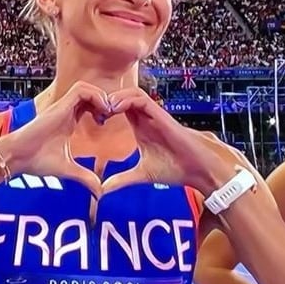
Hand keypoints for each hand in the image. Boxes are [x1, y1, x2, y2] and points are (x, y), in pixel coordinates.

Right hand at [0, 81, 112, 195]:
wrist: (17, 156)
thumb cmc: (35, 161)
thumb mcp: (68, 169)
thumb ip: (85, 177)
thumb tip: (99, 192)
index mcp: (68, 122)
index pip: (89, 106)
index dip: (102, 110)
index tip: (107, 124)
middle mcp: (65, 111)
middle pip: (90, 94)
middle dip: (105, 101)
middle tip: (113, 116)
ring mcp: (62, 107)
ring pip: (87, 88)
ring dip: (101, 96)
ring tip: (109, 112)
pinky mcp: (59, 105)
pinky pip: (82, 90)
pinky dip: (95, 96)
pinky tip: (102, 111)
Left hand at [101, 87, 237, 194]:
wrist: (197, 169)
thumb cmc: (175, 169)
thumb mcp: (141, 175)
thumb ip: (121, 180)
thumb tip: (102, 190)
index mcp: (139, 127)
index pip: (117, 108)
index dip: (101, 109)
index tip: (87, 118)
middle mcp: (145, 118)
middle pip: (122, 97)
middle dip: (104, 99)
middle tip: (88, 109)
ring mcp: (154, 114)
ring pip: (131, 93)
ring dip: (114, 97)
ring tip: (99, 107)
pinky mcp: (161, 114)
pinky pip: (141, 98)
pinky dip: (126, 99)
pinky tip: (113, 108)